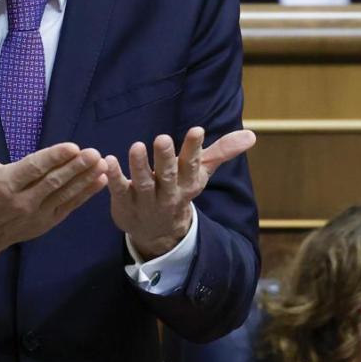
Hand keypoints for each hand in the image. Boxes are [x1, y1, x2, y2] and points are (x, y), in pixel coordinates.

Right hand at [0, 99, 108, 271]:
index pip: (33, 169)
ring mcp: (37, 214)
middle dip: (76, 167)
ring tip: (102, 163)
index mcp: (5, 184)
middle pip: (53, 182)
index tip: (73, 147)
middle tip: (94, 153)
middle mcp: (22, 201)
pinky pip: (69, 206)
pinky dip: (86, 194)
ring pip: (65, 194)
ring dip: (85, 179)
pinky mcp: (46, 222)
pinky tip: (101, 181)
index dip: (53, 158)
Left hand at [105, 126, 256, 259]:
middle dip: (166, 158)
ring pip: (144, 184)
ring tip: (136, 146)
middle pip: (168, 176)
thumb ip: (221, 152)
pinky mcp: (125, 204)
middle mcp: (169, 194)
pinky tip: (109, 160)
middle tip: (162, 138)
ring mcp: (146, 201)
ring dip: (140, 166)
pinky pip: (120, 190)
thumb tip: (251, 135)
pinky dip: (115, 177)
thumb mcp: (200, 173)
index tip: (197, 130)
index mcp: (188, 183)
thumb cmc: (178, 190)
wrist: (157, 231)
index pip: (193, 165)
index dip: (194, 149)